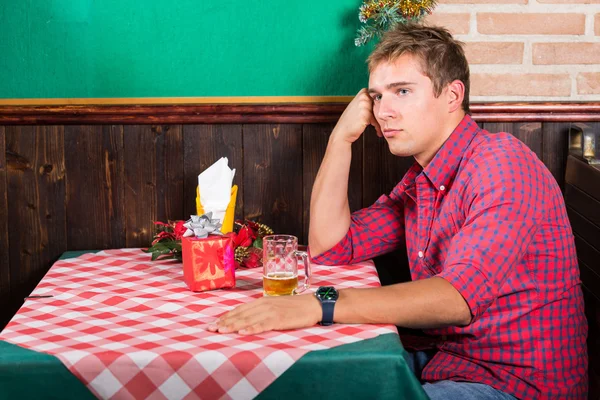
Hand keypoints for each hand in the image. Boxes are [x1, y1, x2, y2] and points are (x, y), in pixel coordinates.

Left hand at [207, 293, 321, 334]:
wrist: (313, 304)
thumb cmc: (295, 307)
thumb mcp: (275, 306)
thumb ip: (262, 310)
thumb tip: (248, 318)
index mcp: (261, 301)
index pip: (239, 309)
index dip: (226, 316)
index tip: (213, 323)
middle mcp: (263, 304)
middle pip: (240, 314)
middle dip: (224, 322)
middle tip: (210, 329)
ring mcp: (271, 311)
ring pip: (248, 319)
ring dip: (233, 325)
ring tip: (220, 331)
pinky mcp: (279, 319)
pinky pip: (263, 325)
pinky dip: (252, 329)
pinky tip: (242, 333)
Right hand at [331, 88, 381, 143]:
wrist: (342, 131)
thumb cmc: (351, 120)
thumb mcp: (359, 106)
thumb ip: (369, 102)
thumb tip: (386, 103)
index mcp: (363, 92)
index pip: (380, 97)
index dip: (383, 106)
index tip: (385, 114)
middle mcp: (364, 97)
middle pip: (381, 105)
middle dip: (382, 115)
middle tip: (384, 123)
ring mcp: (364, 105)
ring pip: (379, 113)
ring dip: (380, 122)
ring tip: (379, 129)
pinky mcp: (366, 115)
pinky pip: (377, 121)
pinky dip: (378, 127)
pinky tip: (378, 132)